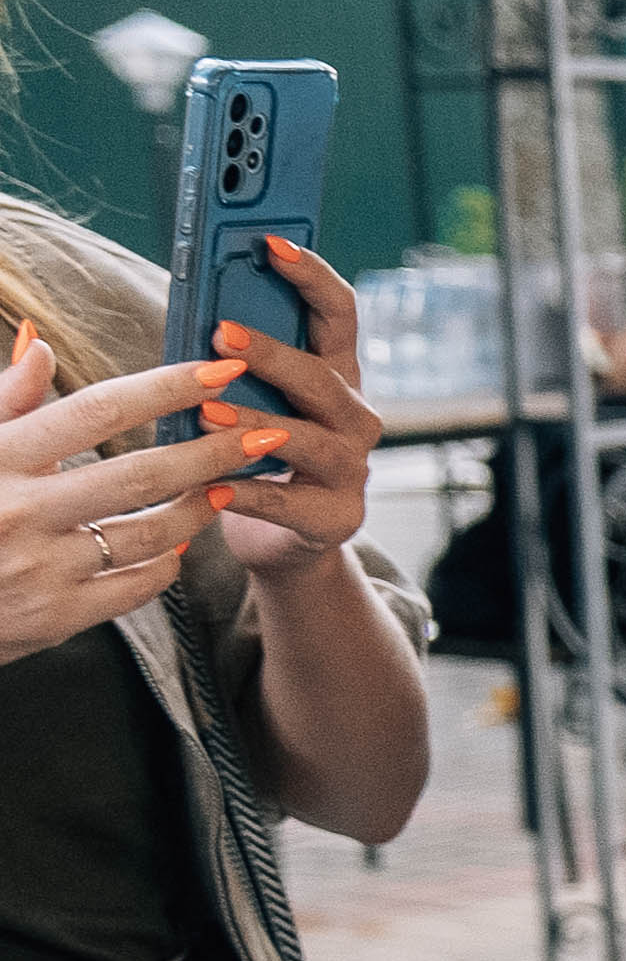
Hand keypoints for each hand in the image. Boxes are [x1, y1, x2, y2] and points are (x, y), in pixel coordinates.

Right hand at [0, 335, 246, 664]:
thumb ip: (3, 402)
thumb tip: (41, 342)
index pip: (95, 410)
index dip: (164, 387)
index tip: (220, 369)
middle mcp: (21, 512)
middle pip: (142, 472)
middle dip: (212, 450)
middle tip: (264, 431)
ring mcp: (41, 569)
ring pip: (151, 532)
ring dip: (200, 507)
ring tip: (227, 485)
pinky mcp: (55, 617)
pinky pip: (135, 585)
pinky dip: (165, 561)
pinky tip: (180, 543)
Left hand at [209, 236, 377, 580]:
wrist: (284, 541)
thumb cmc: (256, 458)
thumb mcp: (252, 402)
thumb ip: (237, 366)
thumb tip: (196, 319)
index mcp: (336, 376)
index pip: (339, 313)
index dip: (311, 275)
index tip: (269, 242)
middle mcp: (356, 418)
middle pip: (323, 376)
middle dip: (272, 353)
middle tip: (220, 334)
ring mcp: (352, 469)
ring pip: (308, 440)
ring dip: (257, 424)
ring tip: (209, 414)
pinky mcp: (338, 518)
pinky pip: (289, 503)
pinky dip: (247, 496)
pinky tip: (210, 489)